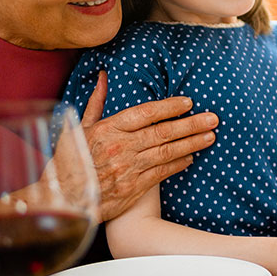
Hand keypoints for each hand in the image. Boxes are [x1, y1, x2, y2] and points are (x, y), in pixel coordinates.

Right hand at [81, 72, 218, 220]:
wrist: (64, 198)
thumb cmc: (71, 160)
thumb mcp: (79, 128)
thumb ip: (97, 102)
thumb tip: (105, 77)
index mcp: (108, 129)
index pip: (145, 113)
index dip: (169, 107)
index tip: (188, 102)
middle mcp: (120, 147)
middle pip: (163, 132)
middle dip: (191, 124)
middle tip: (212, 119)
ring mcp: (128, 169)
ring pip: (167, 152)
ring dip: (191, 143)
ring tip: (210, 136)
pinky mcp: (133, 188)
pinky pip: (161, 173)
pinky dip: (178, 164)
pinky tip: (191, 157)